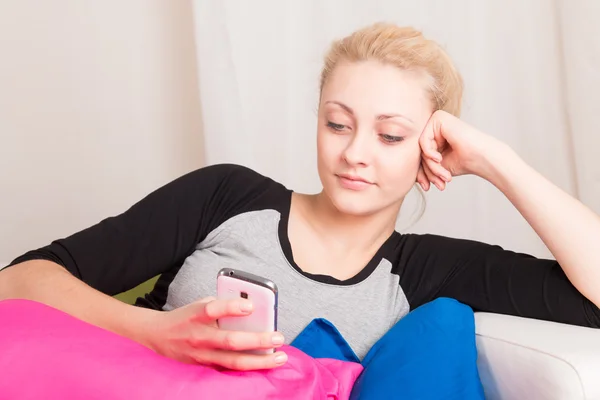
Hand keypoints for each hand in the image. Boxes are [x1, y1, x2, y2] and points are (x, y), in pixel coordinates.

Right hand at [142, 297, 286, 369]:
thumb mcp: (200, 304)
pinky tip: (265, 366)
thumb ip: (222, 305)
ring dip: (259, 361)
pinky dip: (249, 369)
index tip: (251, 306)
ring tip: (279, 357)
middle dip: (257, 340)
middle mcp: (199, 337)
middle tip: (278, 337)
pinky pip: (229, 370)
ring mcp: (201, 355)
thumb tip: (252, 310)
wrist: (158, 336)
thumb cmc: (187, 317)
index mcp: (196, 315)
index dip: (232, 307)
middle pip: (230, 341)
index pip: (213, 309)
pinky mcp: (204, 367)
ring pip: (233, 362)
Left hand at [416, 110, 506, 190]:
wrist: (482, 158)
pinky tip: (440, 159)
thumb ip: (422, 165)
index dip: (422, 173)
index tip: (427, 187)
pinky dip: (429, 153)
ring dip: (431, 166)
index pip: (419, 155)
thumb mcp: (437, 166)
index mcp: (434, 135)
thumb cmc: (464, 162)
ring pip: (421, 148)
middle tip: (437, 184)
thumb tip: (404, 174)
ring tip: (444, 175)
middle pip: (418, 152)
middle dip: (427, 171)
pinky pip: (423, 140)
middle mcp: (434, 126)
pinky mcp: (438, 118)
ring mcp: (436, 120)